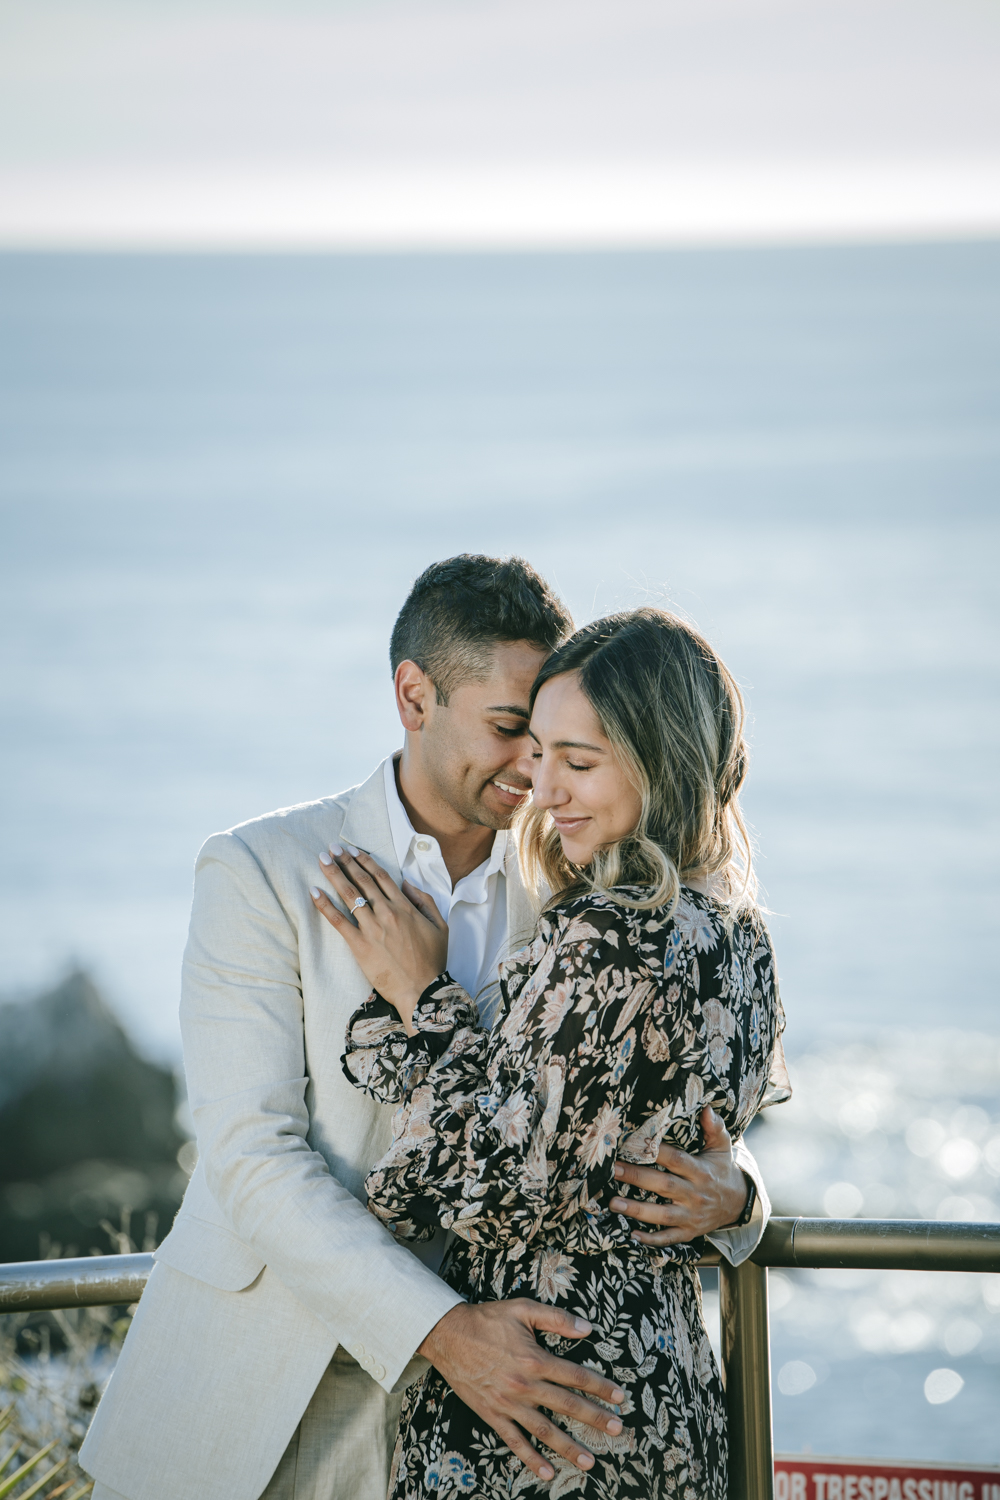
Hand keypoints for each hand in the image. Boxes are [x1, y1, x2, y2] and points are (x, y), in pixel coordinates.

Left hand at [310, 846, 447, 1029]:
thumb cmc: (432, 960)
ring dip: (334, 874)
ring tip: (322, 859)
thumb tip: (407, 883)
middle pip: (362, 881)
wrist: (422, 990)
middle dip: (345, 862)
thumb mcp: (440, 926)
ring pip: (349, 895)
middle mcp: (387, 913)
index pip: (381, 877)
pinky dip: (325, 905)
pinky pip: (339, 921)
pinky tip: (314, 891)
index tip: (353, 850)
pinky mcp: (360, 945)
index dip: (365, 861)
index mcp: (405, 907)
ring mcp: (372, 928)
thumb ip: (425, 901)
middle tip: (332, 848)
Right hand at [418, 1300, 625, 1482]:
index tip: (620, 1397)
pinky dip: (531, 1459)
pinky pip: (515, 1442)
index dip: (600, 1387)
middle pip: (567, 1405)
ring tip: (590, 1461)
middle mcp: (524, 1385)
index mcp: (534, 1359)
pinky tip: (547, 1472)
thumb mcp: (523, 1309)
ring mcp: (508, 1404)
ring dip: (569, 1447)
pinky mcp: (493, 1415)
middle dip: (595, 1418)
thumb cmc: (487, 1320)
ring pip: (544, 1430)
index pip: (576, 1376)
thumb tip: (588, 1327)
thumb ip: (556, 1318)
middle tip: (618, 1430)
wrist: (448, 1335)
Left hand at [609, 1106, 749, 1245]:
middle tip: (613, 1170)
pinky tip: (632, 1235)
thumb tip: (706, 1108)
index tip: (633, 1143)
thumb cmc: (722, 1170)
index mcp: (701, 1172)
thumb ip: (715, 1128)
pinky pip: (669, 1238)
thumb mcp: (722, 1148)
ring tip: (614, 1203)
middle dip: (637, 1178)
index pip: (676, 1160)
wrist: (739, 1204)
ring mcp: (692, 1216)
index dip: (656, 1151)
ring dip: (637, 1210)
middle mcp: (695, 1195)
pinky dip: (652, 1239)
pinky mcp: (689, 1232)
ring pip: (662, 1215)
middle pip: (664, 1186)